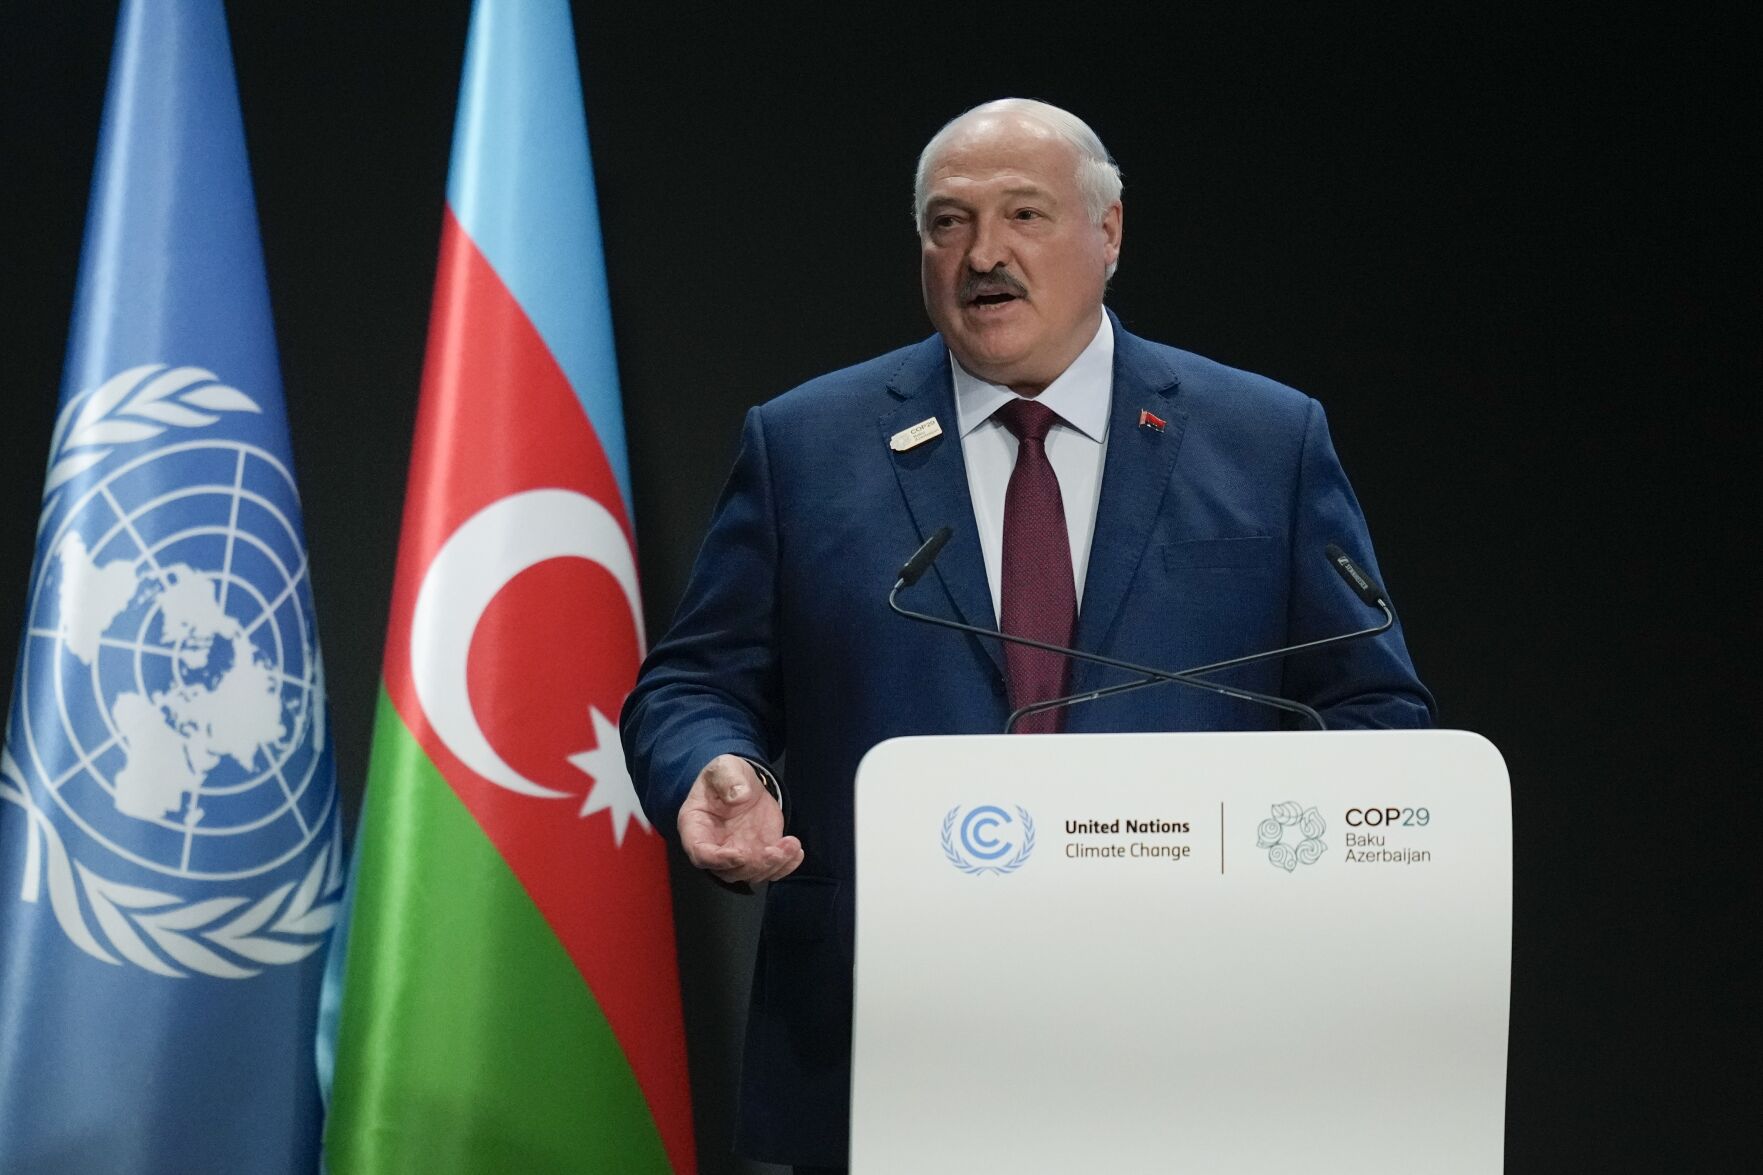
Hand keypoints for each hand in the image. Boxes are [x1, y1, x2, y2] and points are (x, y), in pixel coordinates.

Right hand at [677, 754, 802, 883]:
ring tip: (790, 845)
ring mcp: (738, 854)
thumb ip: (728, 779)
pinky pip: (771, 869)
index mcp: (696, 827)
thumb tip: (738, 796)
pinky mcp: (759, 853)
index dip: (718, 860)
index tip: (739, 854)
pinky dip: (786, 865)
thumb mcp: (724, 768)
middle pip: (729, 872)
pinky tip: (796, 851)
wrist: (743, 782)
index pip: (700, 854)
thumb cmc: (725, 776)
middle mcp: (715, 847)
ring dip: (773, 866)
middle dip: (753, 865)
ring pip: (752, 874)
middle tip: (773, 851)